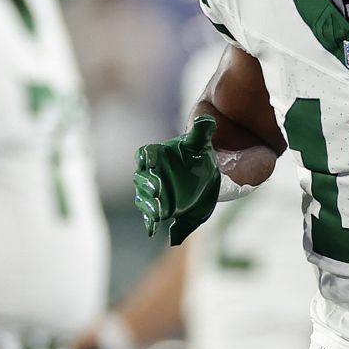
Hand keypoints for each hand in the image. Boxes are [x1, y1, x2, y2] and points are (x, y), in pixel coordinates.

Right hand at [134, 114, 220, 244]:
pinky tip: (153, 229)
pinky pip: (149, 215)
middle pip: (141, 178)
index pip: (145, 154)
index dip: (145, 157)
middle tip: (156, 188)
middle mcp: (151, 174)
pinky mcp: (158, 208)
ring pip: (143, 198)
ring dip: (148, 204)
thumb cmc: (197, 156)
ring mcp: (153, 193)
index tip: (149, 161)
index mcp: (158, 155)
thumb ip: (202, 130)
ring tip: (158, 211)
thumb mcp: (201, 144)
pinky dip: (150, 222)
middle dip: (147, 184)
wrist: (203, 177)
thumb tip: (207, 119)